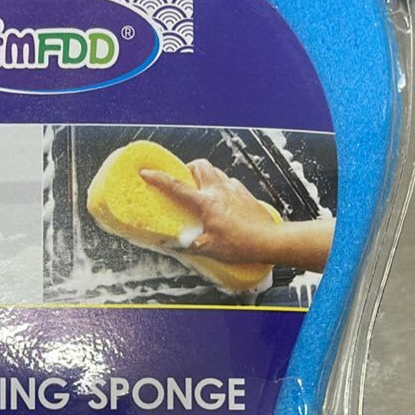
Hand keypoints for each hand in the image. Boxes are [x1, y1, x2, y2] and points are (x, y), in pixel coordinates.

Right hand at [141, 159, 276, 262]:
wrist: (269, 240)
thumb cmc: (240, 244)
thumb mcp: (209, 248)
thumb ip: (191, 243)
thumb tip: (179, 243)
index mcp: (206, 202)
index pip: (177, 187)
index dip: (159, 179)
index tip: (146, 172)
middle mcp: (219, 190)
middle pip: (200, 165)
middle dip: (187, 169)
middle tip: (183, 181)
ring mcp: (234, 189)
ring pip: (215, 171)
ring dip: (204, 176)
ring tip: (201, 191)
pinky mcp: (245, 193)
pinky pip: (228, 182)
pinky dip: (220, 187)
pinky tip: (221, 201)